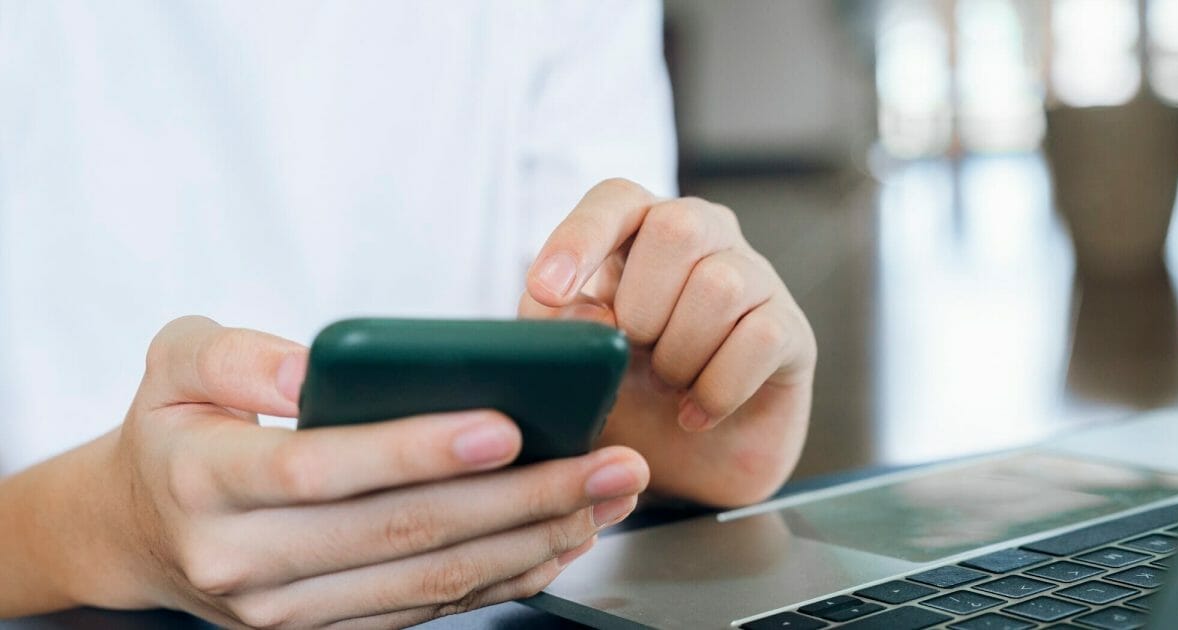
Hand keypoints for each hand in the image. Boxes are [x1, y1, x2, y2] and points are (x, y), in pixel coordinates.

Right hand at [16, 316, 647, 626]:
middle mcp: (249, 561)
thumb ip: (231, 355)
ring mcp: (294, 610)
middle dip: (519, 497)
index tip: (503, 426)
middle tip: (606, 461)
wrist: (146, 528)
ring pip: (432, 580)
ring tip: (608, 494)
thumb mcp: (174, 362)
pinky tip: (565, 534)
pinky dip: (508, 574)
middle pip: (402, 533)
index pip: (322, 468)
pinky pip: (433, 609)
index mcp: (207, 483)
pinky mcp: (333, 627)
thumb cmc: (175, 429)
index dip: (414, 450)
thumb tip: (305, 369)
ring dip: (533, 537)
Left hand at [522, 179, 815, 506]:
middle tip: (635, 352)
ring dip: (679, 354)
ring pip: (721, 285)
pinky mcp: (790, 331)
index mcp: (639, 230)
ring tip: (667, 383)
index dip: (579, 237)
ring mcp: (755, 279)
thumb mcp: (572, 358)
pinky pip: (760, 339)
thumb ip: (558, 324)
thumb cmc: (623, 393)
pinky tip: (694, 413)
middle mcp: (704, 237)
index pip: (615, 199)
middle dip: (642, 305)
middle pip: (677, 227)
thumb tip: (591, 309)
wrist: (681, 467)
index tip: (547, 290)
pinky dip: (716, 388)